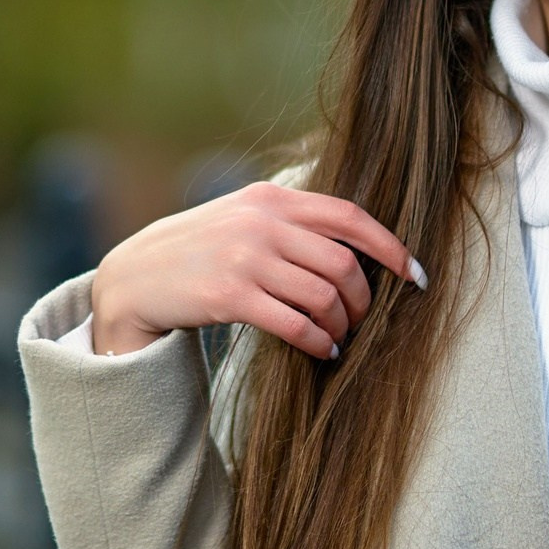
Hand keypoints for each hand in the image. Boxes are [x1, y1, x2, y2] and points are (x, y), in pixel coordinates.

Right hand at [87, 182, 423, 358]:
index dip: (391, 246)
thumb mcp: (240, 217)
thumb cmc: (198, 251)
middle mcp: (260, 222)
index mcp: (270, 197)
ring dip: (342, 324)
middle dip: (365, 298)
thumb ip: (288, 220)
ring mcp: (244, 258)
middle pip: (343, 262)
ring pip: (323, 296)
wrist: (134, 277)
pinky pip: (295, 324)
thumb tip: (354, 243)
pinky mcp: (228, 296)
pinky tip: (322, 350)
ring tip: (340, 337)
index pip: (349, 216)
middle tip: (364, 319)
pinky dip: (319, 341)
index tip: (415, 274)